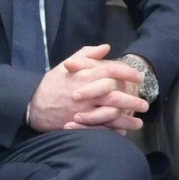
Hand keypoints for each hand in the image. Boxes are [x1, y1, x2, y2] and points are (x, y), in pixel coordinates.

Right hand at [27, 44, 150, 133]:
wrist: (33, 105)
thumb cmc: (52, 84)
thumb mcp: (67, 65)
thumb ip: (87, 55)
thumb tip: (106, 47)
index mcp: (84, 76)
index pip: (110, 71)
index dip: (126, 73)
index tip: (139, 77)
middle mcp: (85, 93)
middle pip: (114, 95)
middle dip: (132, 100)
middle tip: (145, 104)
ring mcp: (82, 111)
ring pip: (109, 115)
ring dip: (126, 120)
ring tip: (139, 122)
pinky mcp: (78, 125)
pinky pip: (98, 129)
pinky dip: (111, 131)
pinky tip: (122, 132)